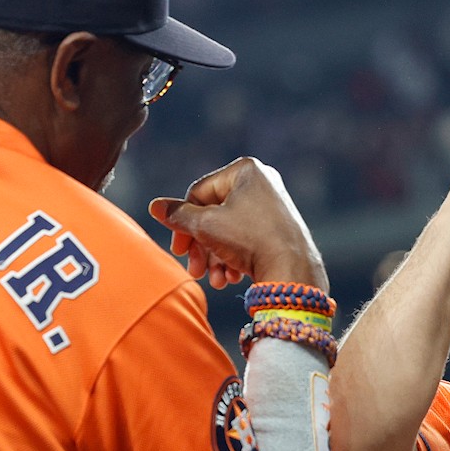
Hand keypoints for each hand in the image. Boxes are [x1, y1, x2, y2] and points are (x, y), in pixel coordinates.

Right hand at [149, 157, 326, 290]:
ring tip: (216, 280)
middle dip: (201, 247)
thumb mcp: (206, 226)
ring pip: (228, 231)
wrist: (293, 270)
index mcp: (245, 170)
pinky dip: (234, 259)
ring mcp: (272, 206)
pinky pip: (246, 239)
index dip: (183, 223)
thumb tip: (155, 206)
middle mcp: (261, 183)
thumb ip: (178, 215)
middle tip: (194, 270)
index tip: (179, 249)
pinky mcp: (279, 229)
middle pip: (213, 214)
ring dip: (215, 258)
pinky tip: (232, 278)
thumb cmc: (251, 240)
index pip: (198, 193)